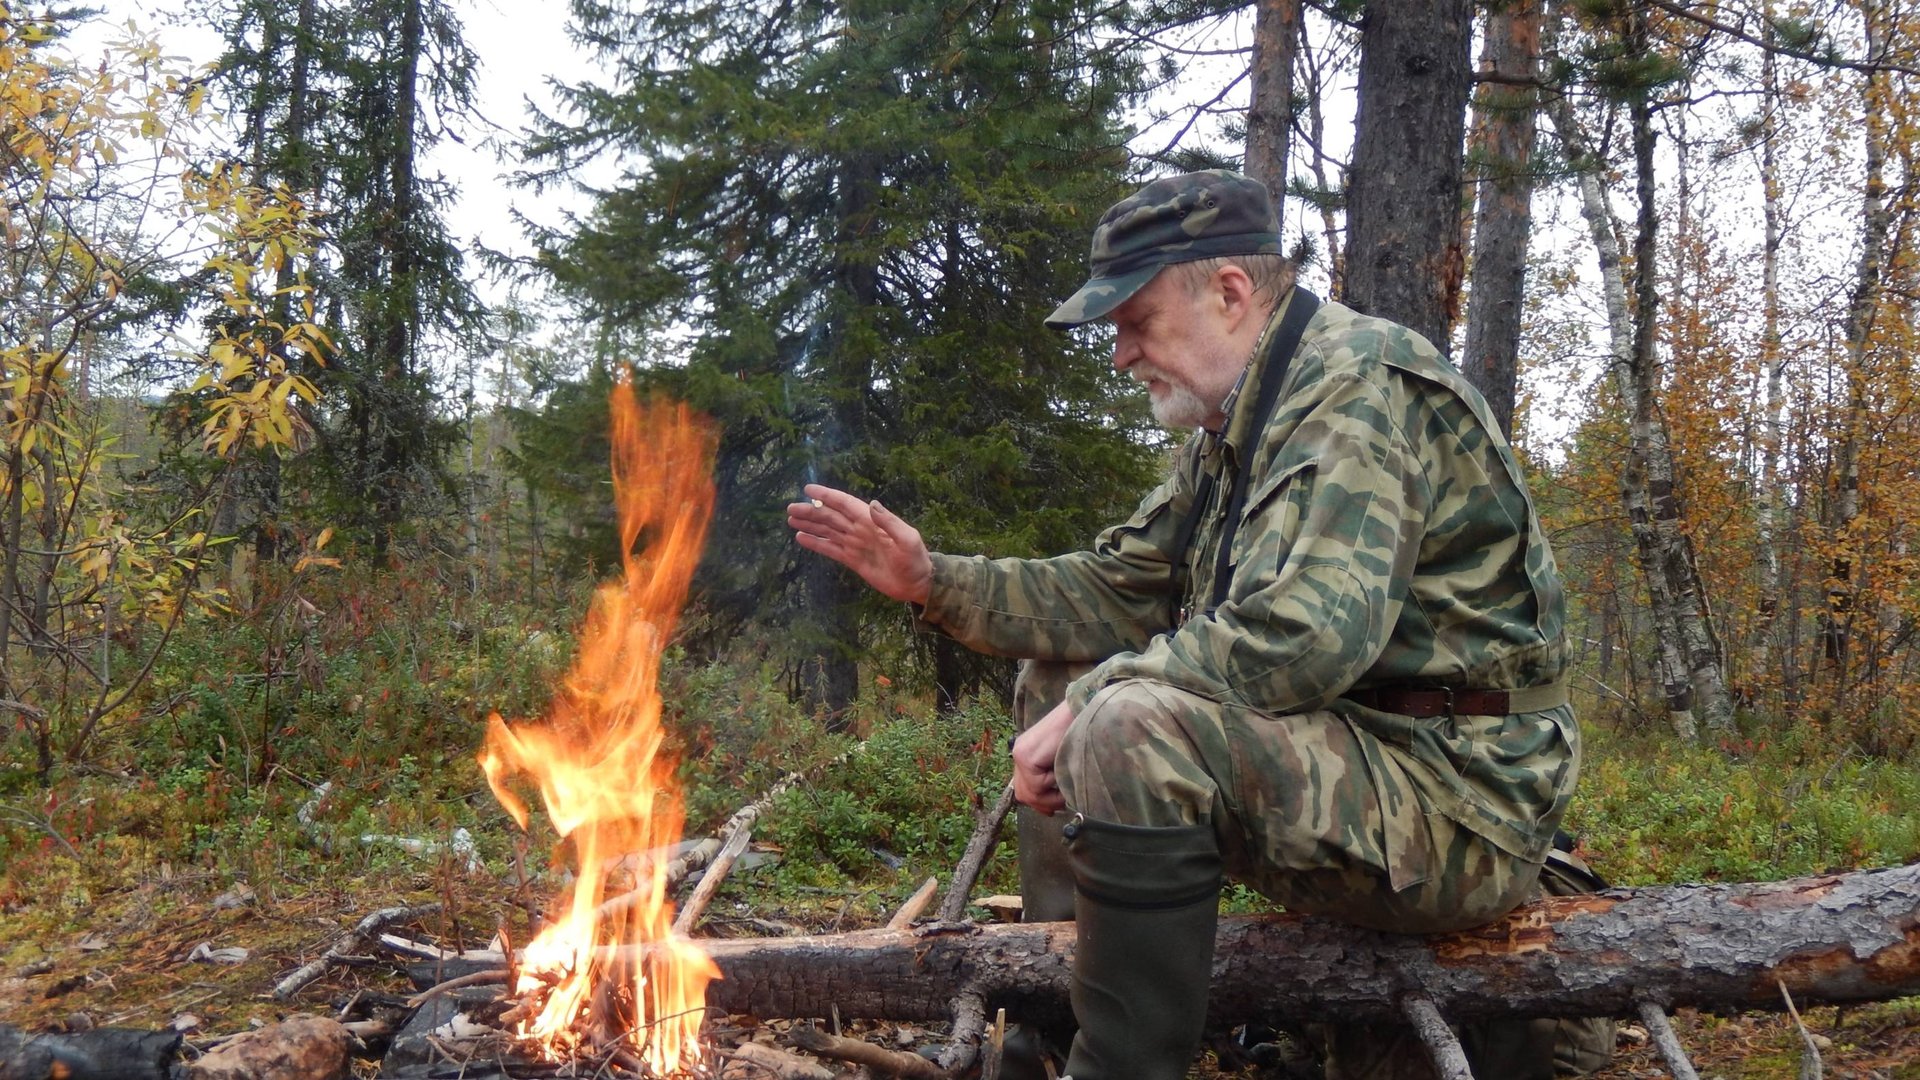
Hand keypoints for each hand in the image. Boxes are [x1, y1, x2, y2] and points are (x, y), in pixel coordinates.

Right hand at [786, 484, 933, 605]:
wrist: (917, 583)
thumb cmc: (915, 559)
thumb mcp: (907, 539)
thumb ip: (889, 522)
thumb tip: (872, 504)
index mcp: (870, 520)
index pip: (844, 504)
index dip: (827, 495)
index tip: (808, 488)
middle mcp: (859, 529)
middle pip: (830, 516)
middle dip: (811, 511)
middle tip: (790, 507)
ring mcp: (855, 544)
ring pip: (827, 531)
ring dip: (810, 524)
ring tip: (791, 519)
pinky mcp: (852, 560)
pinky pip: (830, 549)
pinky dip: (816, 543)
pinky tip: (801, 538)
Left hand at [1011, 700, 1073, 815]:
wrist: (1082, 712)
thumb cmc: (1080, 734)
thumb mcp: (1061, 760)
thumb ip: (1052, 776)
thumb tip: (1049, 806)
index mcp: (1025, 753)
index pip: (1024, 788)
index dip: (1038, 803)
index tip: (1052, 811)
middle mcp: (1019, 753)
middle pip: (1023, 794)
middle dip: (1043, 804)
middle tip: (1062, 803)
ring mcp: (1021, 754)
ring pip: (1031, 793)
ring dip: (1052, 798)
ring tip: (1067, 787)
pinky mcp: (1026, 756)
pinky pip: (1038, 785)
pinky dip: (1054, 787)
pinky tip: (1065, 774)